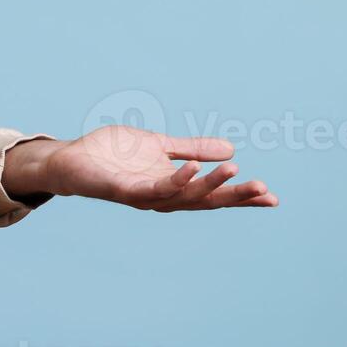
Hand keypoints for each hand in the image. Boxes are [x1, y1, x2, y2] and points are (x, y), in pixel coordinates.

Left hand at [5, 127, 278, 211]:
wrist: (73, 158)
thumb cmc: (113, 155)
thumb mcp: (160, 146)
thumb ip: (192, 148)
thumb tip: (232, 149)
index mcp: (174, 187)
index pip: (213, 195)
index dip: (241, 198)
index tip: (273, 198)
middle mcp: (163, 197)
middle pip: (205, 200)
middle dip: (235, 196)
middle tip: (265, 190)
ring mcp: (144, 196)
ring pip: (184, 195)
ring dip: (210, 184)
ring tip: (235, 170)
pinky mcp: (125, 190)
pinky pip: (154, 188)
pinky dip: (176, 180)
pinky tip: (193, 168)